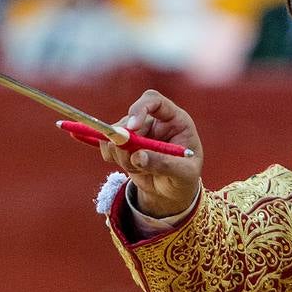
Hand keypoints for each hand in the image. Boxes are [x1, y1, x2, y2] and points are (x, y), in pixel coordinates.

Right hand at [99, 89, 202, 218]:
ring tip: (140, 170)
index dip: (140, 109)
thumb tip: (137, 156)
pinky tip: (128, 167)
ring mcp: (136, 132)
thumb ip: (163, 164)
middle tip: (131, 161)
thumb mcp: (183, 173)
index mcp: (175, 120)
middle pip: (129, 120)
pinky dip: (111, 156)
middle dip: (126, 141)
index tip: (132, 127)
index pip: (154, 101)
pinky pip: (107, 144)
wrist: (172, 190)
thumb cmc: (184, 177)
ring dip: (122, 154)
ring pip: (116, 134)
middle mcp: (154, 121)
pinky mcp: (123, 143)